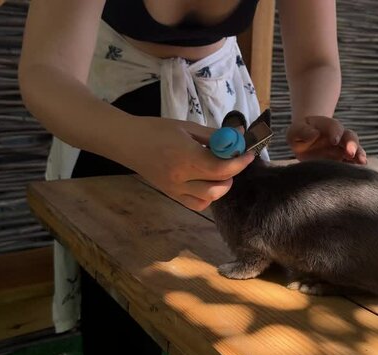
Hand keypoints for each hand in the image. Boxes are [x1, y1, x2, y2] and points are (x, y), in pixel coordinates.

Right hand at [131, 118, 253, 210]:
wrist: (128, 142)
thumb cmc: (157, 130)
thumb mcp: (187, 127)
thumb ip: (213, 136)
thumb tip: (237, 135)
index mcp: (186, 158)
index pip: (221, 168)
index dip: (240, 162)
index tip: (249, 153)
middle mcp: (182, 178)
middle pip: (218, 185)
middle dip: (232, 174)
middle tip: (233, 161)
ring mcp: (176, 190)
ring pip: (209, 199)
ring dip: (221, 187)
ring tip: (219, 172)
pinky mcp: (172, 195)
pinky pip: (196, 204)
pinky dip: (208, 197)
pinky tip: (207, 182)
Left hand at [286, 116, 366, 163]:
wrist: (303, 144)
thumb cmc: (298, 136)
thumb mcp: (294, 131)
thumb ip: (302, 131)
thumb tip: (314, 134)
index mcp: (327, 126)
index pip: (334, 127)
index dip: (335, 132)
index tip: (334, 141)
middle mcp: (339, 136)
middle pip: (349, 137)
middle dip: (351, 144)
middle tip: (350, 153)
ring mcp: (343, 149)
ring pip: (355, 149)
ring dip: (359, 155)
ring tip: (362, 163)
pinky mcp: (344, 161)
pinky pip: (353, 163)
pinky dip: (357, 167)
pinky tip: (360, 172)